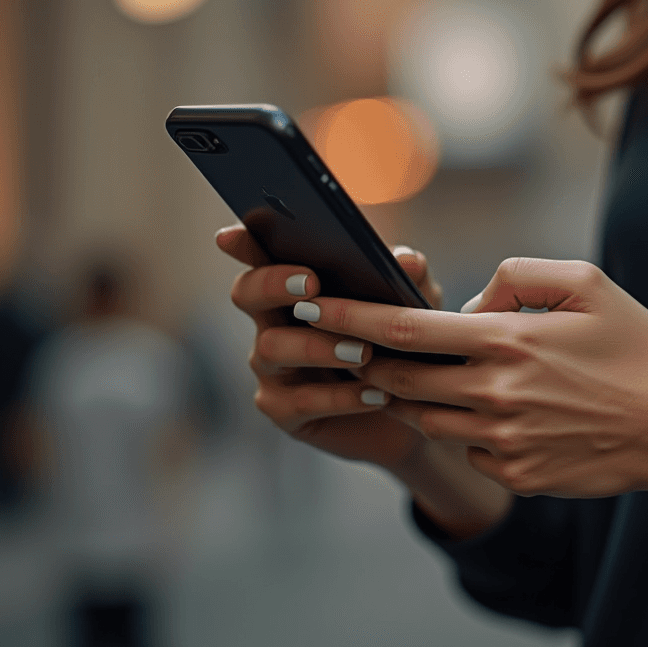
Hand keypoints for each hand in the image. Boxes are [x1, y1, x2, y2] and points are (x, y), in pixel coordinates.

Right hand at [216, 225, 442, 469]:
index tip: (230, 235)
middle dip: (273, 284)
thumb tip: (408, 260)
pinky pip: (300, 401)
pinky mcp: (284, 411)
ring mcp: (273, 368)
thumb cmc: (403, 343)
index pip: (259, 255)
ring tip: (363, 350)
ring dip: (317, 345)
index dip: (241, 244)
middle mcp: (272, 322)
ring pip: (271, 348)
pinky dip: (340, 397)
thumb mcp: (414, 306)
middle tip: (312, 284)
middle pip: (246, 293)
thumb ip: (408, 279)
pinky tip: (376, 394)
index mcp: (295, 286)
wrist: (416, 410)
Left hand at [293, 257, 647, 500]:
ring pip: (424, 416)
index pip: (403, 328)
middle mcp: (493, 394)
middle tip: (353, 342)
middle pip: (397, 378)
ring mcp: (500, 440)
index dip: (349, 316)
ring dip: (411, 393)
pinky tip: (494, 412)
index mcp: (506, 341)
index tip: (312, 306)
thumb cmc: (637, 350)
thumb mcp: (587, 285)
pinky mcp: (513, 474)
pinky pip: (464, 447)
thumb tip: (470, 302)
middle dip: (367, 359)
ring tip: (425, 373)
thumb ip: (518, 275)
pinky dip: (463, 426)